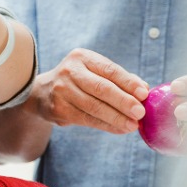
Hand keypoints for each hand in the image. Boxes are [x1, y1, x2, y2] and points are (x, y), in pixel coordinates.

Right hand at [32, 48, 148, 133]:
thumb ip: (119, 79)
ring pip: (94, 106)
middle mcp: (70, 71)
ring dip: (116, 117)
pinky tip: (119, 129)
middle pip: (101, 88)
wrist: (43, 93)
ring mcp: (62, 90)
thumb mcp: (95, 71)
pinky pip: (87, 119)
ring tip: (133, 125)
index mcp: (82, 57)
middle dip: (123, 101)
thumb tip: (144, 90)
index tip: (143, 94)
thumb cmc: (78, 81)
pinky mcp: (59, 109)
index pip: (109, 70)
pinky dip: (106, 125)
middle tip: (140, 113)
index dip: (128, 82)